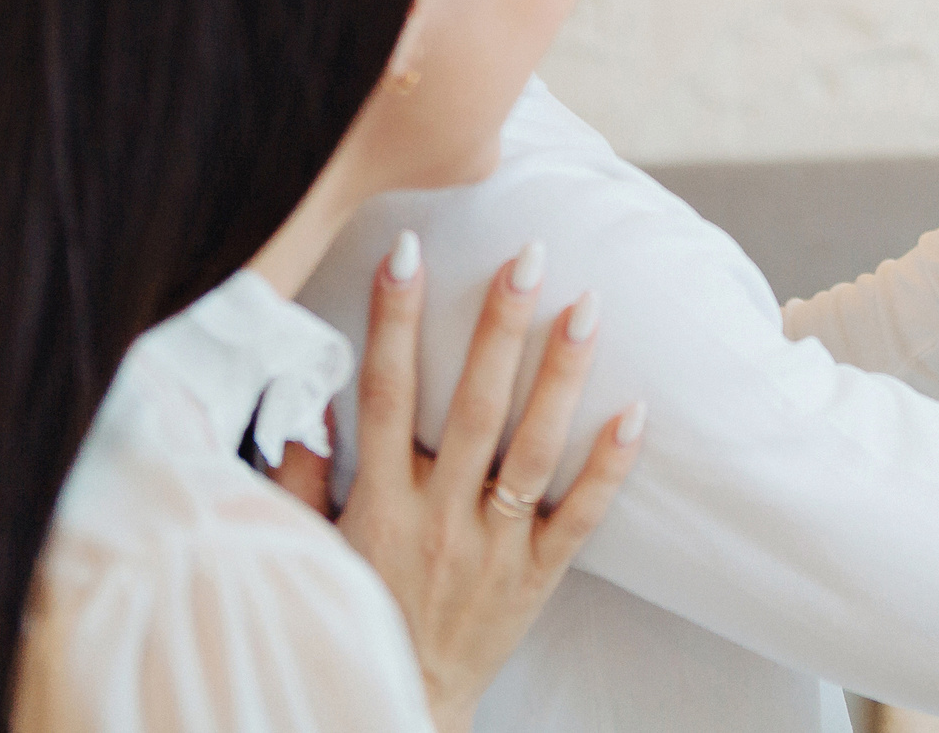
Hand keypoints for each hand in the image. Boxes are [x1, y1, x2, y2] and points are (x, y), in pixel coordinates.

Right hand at [326, 236, 643, 732]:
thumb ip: (300, 479)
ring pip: (533, 450)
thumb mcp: (305, 551)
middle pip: (474, 408)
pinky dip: (611, 465)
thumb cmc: (354, 615)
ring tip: (587, 305)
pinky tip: (637, 409)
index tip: (408, 251)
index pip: (385, 395)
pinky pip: (581, 516)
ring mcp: (494, 547)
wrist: (400, 702)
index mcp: (378, 504)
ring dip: (561, 374)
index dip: (393, 320)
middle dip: (498, 327)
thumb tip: (307, 403)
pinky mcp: (537, 576)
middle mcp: (438, 518)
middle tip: (527, 255)